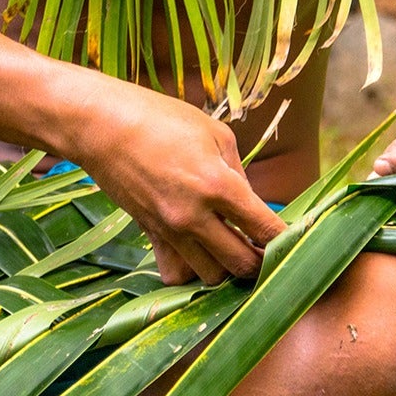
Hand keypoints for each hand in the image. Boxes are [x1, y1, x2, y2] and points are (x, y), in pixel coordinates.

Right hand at [69, 85, 285, 285]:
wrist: (102, 126)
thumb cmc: (161, 119)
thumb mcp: (214, 133)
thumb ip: (239, 173)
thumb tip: (251, 205)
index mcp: (219, 185)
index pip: (266, 229)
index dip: (286, 240)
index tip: (293, 239)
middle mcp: (195, 215)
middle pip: (242, 265)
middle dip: (260, 261)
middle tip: (263, 247)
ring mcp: (170, 229)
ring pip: (211, 277)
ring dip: (226, 267)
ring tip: (230, 248)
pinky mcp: (150, 234)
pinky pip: (175, 274)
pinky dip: (190, 271)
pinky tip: (197, 253)